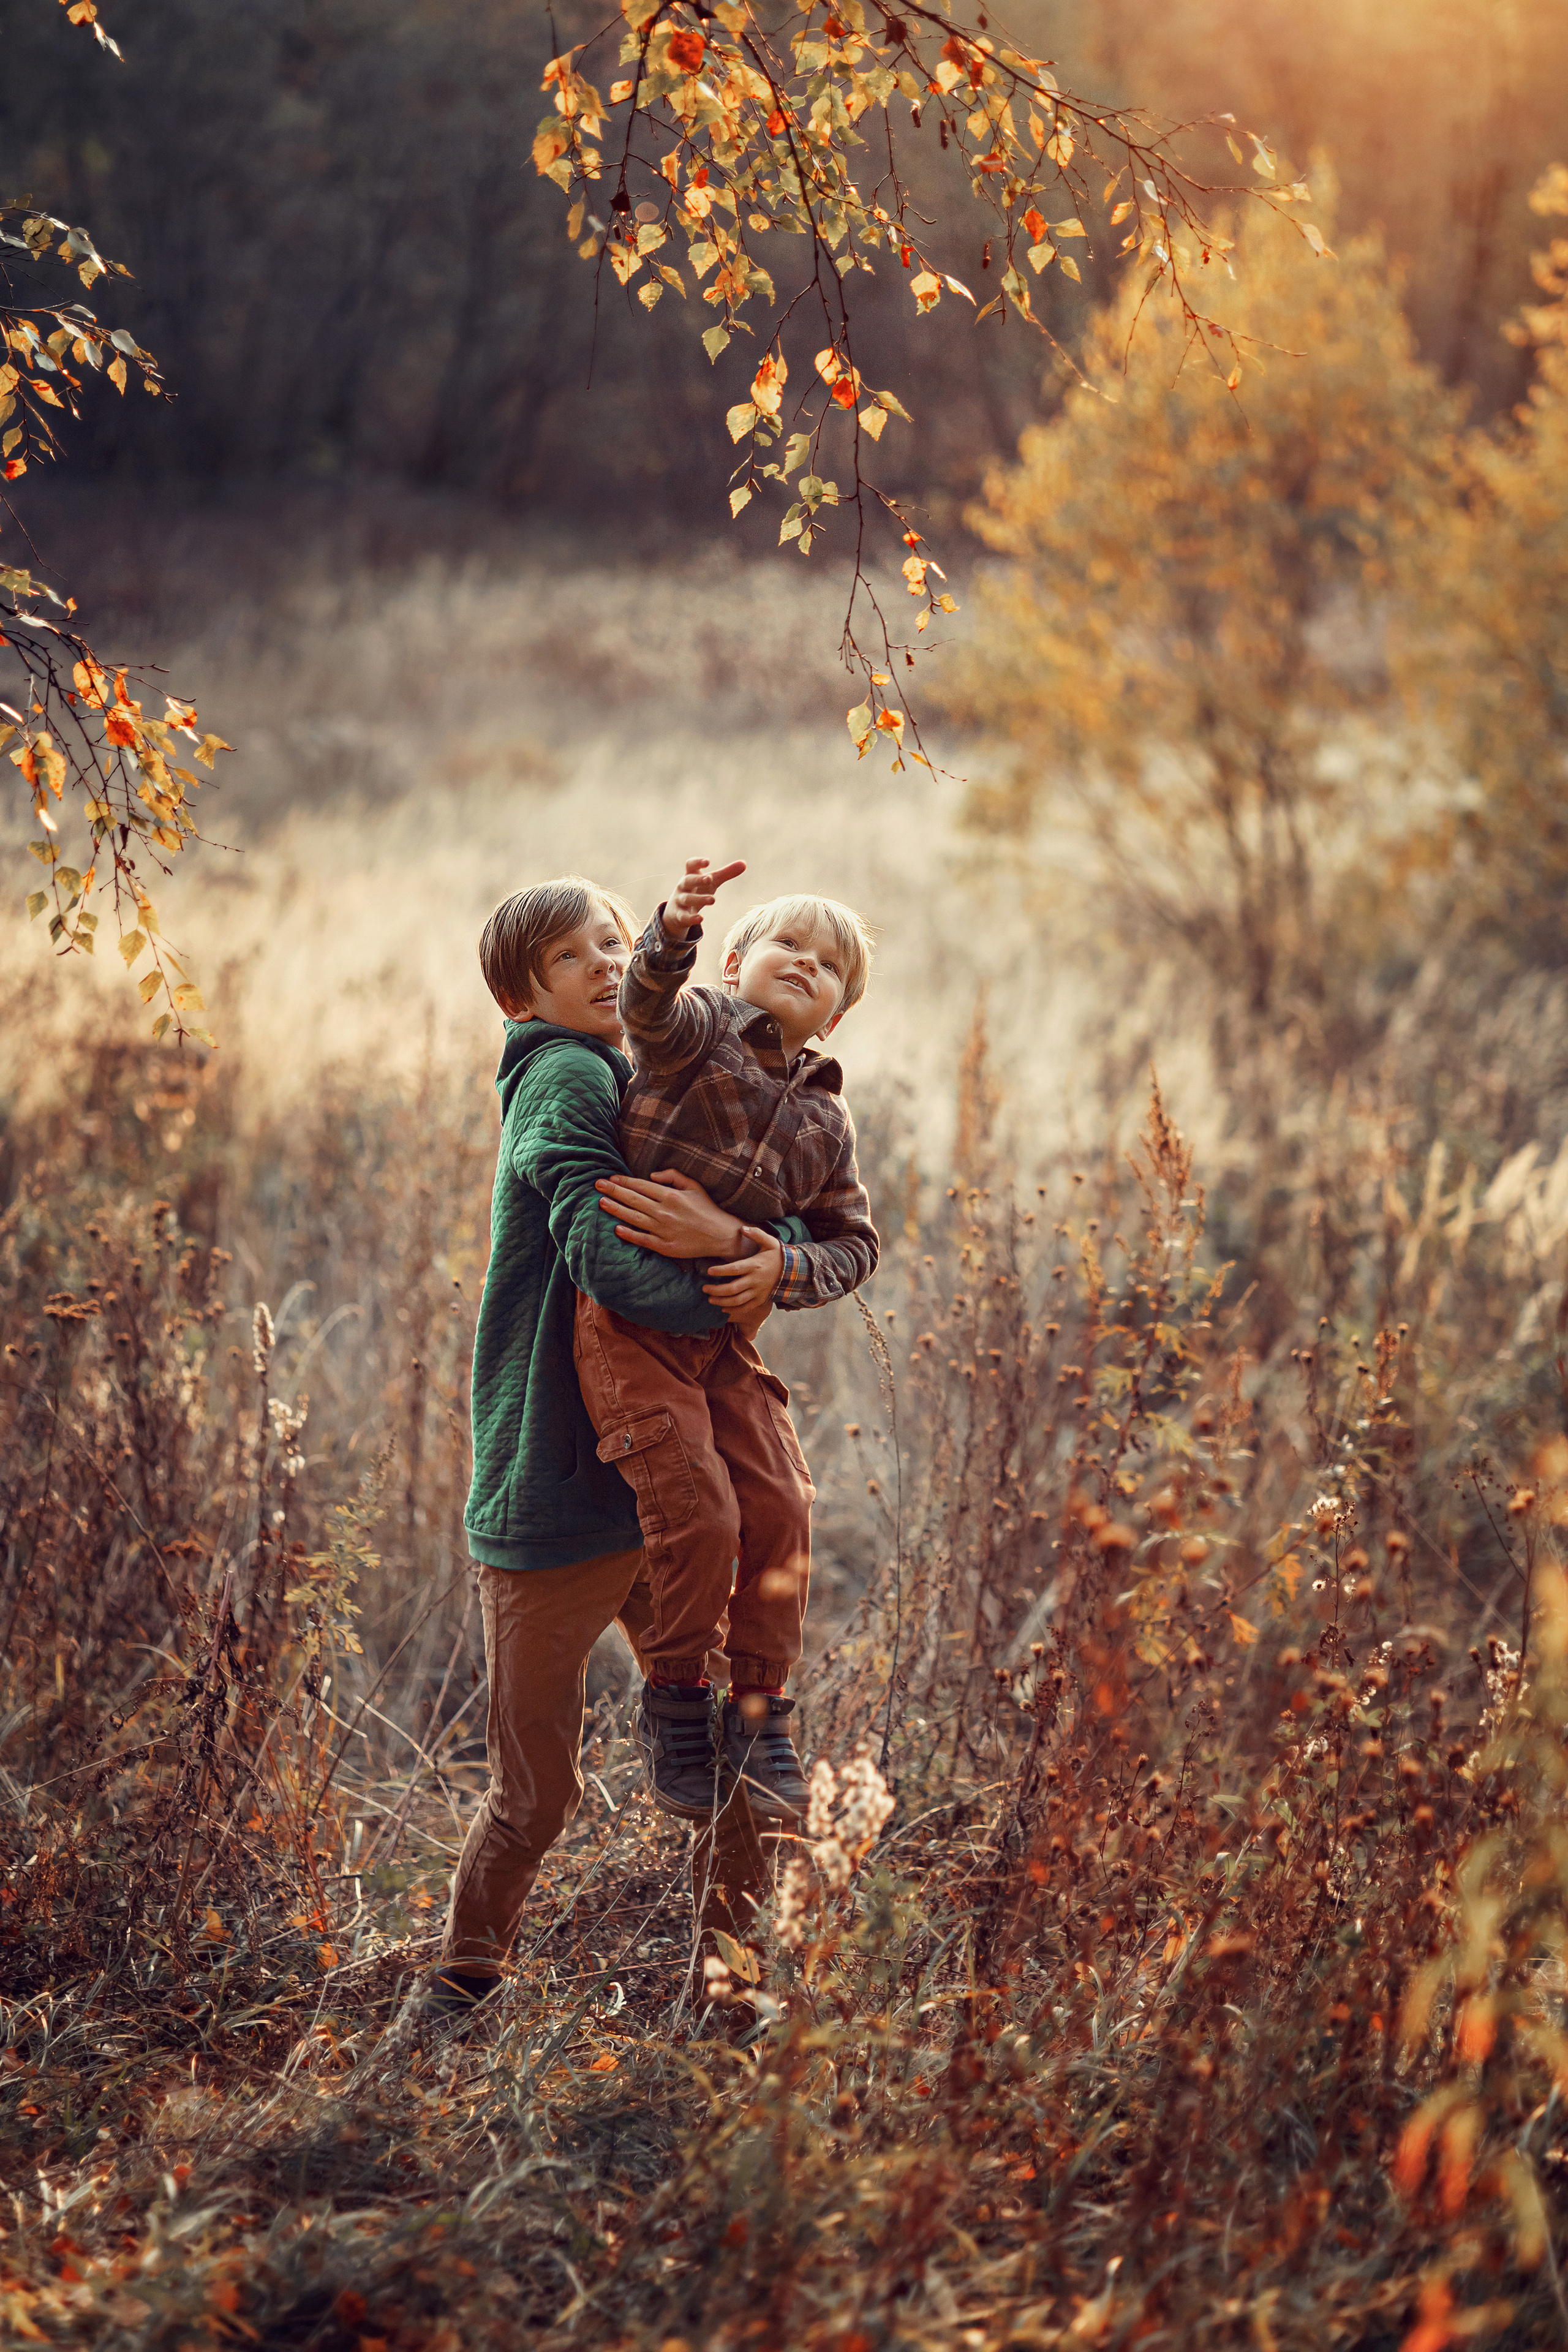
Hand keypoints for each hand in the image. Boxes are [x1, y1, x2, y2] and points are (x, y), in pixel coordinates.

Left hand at [595, 1168, 746, 1259]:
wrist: (720, 1235)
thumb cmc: (707, 1209)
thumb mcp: (694, 1186)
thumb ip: (673, 1176)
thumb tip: (651, 1176)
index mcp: (671, 1195)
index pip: (641, 1186)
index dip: (625, 1181)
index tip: (611, 1178)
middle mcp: (664, 1212)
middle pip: (633, 1200)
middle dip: (614, 1191)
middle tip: (597, 1185)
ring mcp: (663, 1230)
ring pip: (634, 1218)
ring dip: (616, 1210)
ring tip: (601, 1203)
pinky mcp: (665, 1246)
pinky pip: (642, 1239)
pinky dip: (629, 1234)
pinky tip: (616, 1228)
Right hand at [662, 855, 746, 941]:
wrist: (677, 911)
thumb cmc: (697, 891)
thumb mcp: (712, 882)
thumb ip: (726, 873)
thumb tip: (744, 864)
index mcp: (690, 875)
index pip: (690, 865)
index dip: (697, 862)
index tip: (707, 862)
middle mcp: (683, 887)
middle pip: (687, 881)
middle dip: (697, 880)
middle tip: (709, 879)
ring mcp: (679, 901)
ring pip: (686, 898)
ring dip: (699, 899)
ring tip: (712, 900)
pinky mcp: (679, 915)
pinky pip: (683, 916)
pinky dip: (691, 918)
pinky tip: (700, 919)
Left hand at [702, 1226, 784, 1329]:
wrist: (794, 1272)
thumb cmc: (778, 1256)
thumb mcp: (770, 1242)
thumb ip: (756, 1234)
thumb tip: (742, 1228)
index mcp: (755, 1265)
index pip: (735, 1269)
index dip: (721, 1270)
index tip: (709, 1271)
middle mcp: (755, 1280)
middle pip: (732, 1288)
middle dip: (716, 1290)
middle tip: (704, 1289)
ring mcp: (758, 1291)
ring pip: (737, 1301)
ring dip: (722, 1302)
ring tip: (710, 1299)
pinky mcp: (760, 1299)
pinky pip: (745, 1307)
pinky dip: (734, 1310)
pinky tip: (724, 1309)